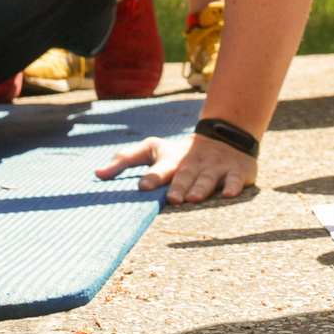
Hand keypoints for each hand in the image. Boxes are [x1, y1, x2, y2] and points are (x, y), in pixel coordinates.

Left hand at [98, 132, 256, 204]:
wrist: (224, 135)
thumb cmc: (180, 152)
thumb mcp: (151, 149)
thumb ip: (125, 160)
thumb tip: (97, 174)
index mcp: (172, 160)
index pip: (160, 167)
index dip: (152, 176)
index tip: (143, 186)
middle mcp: (193, 163)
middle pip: (184, 175)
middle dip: (178, 185)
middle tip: (173, 198)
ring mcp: (216, 167)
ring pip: (207, 178)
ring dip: (201, 187)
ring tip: (194, 198)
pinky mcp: (236, 172)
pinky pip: (235, 180)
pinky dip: (232, 186)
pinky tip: (228, 194)